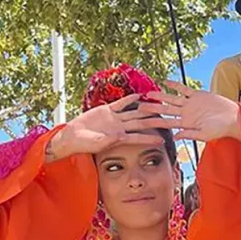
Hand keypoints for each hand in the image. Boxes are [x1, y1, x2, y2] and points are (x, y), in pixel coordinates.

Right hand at [46, 96, 173, 161]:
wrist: (74, 136)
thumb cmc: (85, 144)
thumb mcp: (97, 143)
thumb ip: (109, 140)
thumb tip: (120, 136)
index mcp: (119, 138)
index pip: (138, 137)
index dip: (150, 139)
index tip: (162, 140)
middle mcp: (120, 128)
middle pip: (140, 123)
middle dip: (153, 121)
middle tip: (166, 119)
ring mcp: (115, 119)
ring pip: (133, 113)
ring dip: (145, 109)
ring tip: (157, 105)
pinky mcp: (107, 110)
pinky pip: (121, 104)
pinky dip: (130, 99)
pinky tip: (140, 96)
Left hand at [140, 83, 240, 144]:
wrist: (232, 118)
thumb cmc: (220, 129)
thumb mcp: (204, 134)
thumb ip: (189, 134)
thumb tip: (175, 136)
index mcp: (186, 124)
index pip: (167, 123)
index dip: (155, 122)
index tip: (143, 122)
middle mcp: (186, 114)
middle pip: (166, 110)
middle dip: (153, 109)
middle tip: (139, 107)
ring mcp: (190, 104)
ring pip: (172, 99)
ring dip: (160, 96)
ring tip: (149, 94)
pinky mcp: (197, 95)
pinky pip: (184, 89)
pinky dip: (175, 85)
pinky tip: (165, 82)